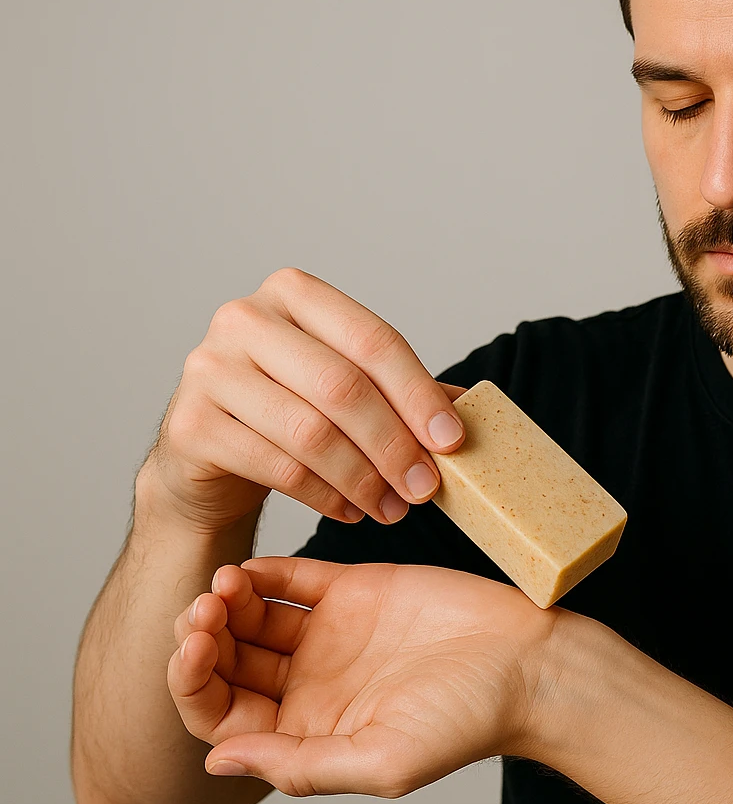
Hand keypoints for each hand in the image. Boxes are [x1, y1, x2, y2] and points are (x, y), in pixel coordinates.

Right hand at [144, 266, 468, 533]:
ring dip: (364, 479)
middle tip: (426, 487)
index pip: (373, 339)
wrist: (210, 449)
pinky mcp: (189, 424)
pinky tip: (351, 510)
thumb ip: (400, 389)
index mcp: (293, 292)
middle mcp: (244, 319)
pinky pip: (277, 467)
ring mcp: (208, 369)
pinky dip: (325, 496)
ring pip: (309, 432)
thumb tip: (471, 412)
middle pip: (342, 387)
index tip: (452, 440)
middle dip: (394, 444)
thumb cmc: (291, 407)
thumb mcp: (345, 385)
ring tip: (393, 508)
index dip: (419, 393)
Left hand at [167, 557, 557, 797]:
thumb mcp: (382, 760)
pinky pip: (293, 580)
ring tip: (223, 585)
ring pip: (250, 620)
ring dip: (225, 604)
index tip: (192, 650)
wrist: (530, 662)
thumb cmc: (469, 721)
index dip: (192, 686)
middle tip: (201, 612)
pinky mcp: (356, 590)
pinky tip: (249, 568)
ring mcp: (329, 636)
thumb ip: (298, 764)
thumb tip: (215, 761)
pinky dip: (263, 572)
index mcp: (307, 733)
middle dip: (201, 639)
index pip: (222, 717)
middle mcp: (309, 685)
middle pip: (226, 665)